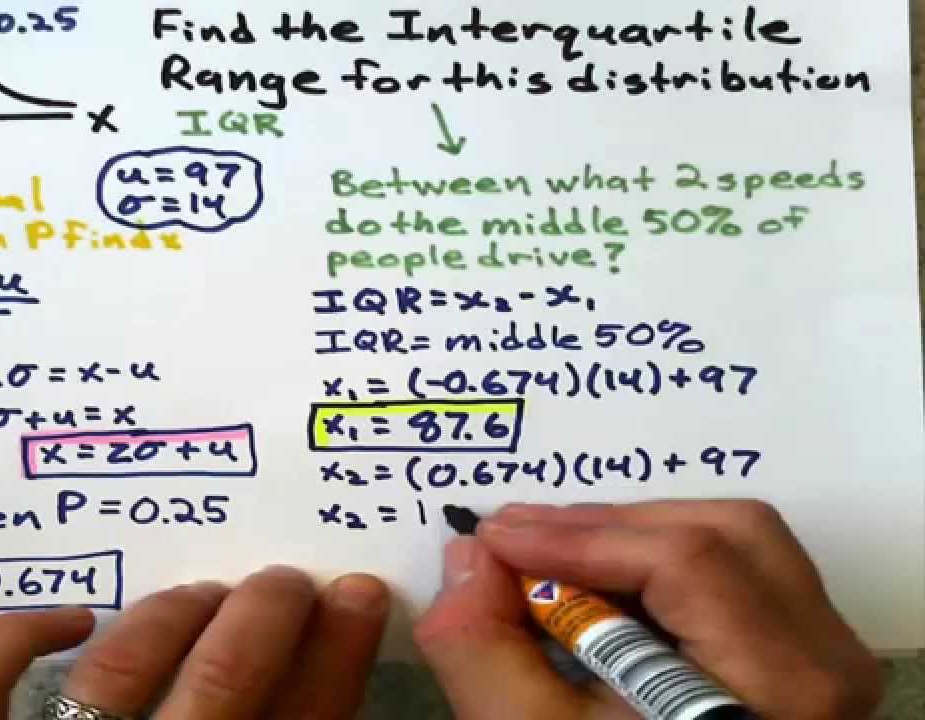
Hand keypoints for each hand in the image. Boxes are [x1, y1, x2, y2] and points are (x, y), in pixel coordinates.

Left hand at [0, 567, 389, 718]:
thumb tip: (310, 718)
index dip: (335, 661)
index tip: (358, 599)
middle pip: (222, 687)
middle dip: (267, 618)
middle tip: (287, 581)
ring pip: (115, 672)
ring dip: (172, 617)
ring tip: (207, 592)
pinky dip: (11, 641)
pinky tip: (71, 618)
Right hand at [414, 500, 881, 719]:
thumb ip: (489, 652)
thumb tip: (467, 557)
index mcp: (783, 684)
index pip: (688, 560)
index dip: (579, 537)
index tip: (492, 538)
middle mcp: (829, 658)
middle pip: (724, 531)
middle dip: (606, 526)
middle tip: (518, 539)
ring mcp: (826, 657)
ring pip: (738, 542)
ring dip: (633, 538)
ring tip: (551, 560)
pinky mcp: (805, 661)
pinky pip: (743, 575)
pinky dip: (662, 567)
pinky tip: (598, 593)